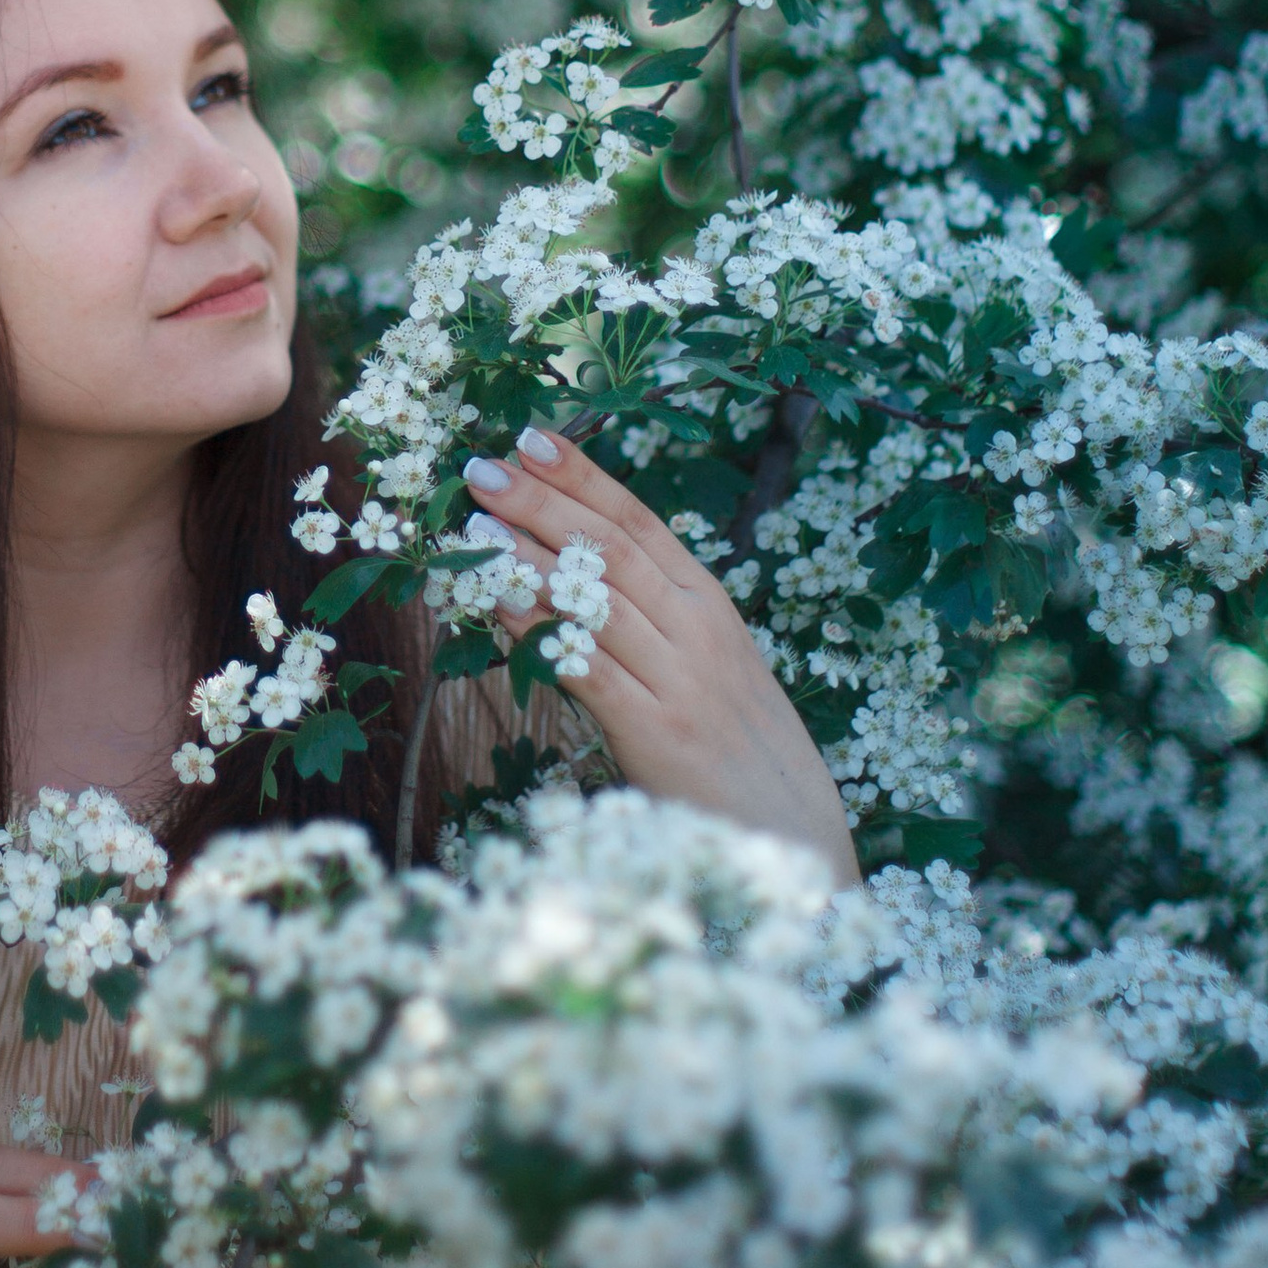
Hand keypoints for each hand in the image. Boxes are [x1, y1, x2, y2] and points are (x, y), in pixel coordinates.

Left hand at [462, 427, 856, 882]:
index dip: (581, 476)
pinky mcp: (659, 731)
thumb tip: (573, 575)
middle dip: (541, 503)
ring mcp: (680, 678)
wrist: (794, 831)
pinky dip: (542, 633)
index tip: (528, 437)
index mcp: (709, 602)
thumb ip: (655, 620)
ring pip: (597, 599)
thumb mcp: (709, 666)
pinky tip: (499, 607)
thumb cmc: (739, 746)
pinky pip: (591, 670)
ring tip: (474, 529)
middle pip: (609, 548)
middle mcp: (697, 628)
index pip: (637, 520)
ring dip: (528, 558)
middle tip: (480, 470)